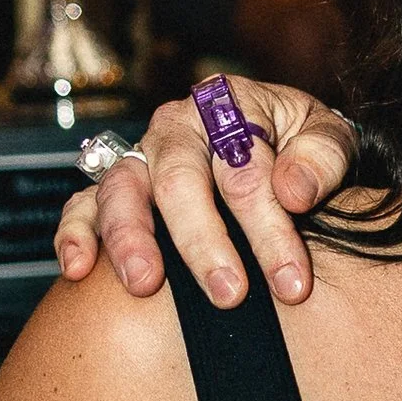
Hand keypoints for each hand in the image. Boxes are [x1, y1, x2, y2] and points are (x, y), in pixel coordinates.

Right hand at [53, 74, 352, 309]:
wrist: (276, 141)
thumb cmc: (299, 143)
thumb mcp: (327, 137)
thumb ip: (320, 158)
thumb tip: (294, 192)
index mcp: (228, 106)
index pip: (244, 170)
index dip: (269, 228)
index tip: (292, 281)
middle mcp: (176, 128)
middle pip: (179, 181)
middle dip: (203, 242)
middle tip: (228, 294)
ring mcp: (140, 158)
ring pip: (122, 191)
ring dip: (131, 239)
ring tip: (145, 285)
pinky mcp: (112, 189)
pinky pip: (81, 205)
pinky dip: (74, 235)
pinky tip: (79, 270)